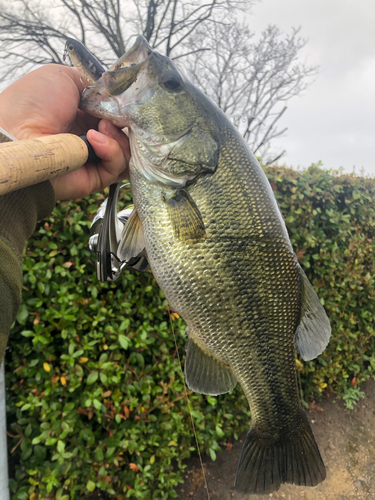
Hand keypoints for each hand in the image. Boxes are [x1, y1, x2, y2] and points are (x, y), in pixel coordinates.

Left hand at [0, 64, 129, 199]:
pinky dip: (112, 151)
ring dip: (120, 137)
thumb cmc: (31, 104)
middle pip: (127, 135)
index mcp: (83, 116)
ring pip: (127, 153)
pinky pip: (117, 167)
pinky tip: (94, 139)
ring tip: (102, 127)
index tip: (125, 102)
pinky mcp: (95, 178)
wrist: (16, 133)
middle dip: (127, 123)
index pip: (117, 116)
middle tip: (116, 116)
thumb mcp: (63, 77)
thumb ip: (94, 85)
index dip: (125, 110)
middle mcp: (90, 139)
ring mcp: (93, 159)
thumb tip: (117, 97)